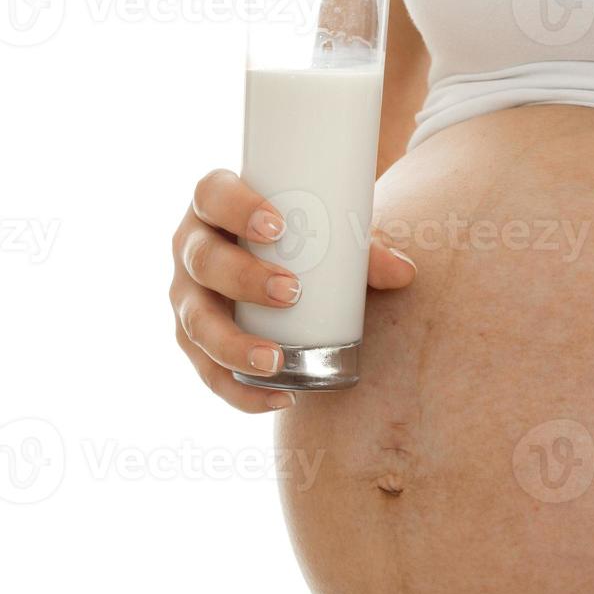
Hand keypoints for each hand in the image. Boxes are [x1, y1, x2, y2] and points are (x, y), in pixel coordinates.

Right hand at [169, 169, 416, 411]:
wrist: (288, 253)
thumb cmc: (307, 230)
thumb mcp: (332, 227)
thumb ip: (366, 244)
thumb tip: (404, 273)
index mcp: (216, 204)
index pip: (212, 194)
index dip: (236, 208)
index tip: (277, 228)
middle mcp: (193, 248)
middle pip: (202, 261)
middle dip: (242, 279)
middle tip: (292, 292)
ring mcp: (190, 296)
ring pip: (195, 323)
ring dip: (232, 345)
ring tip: (276, 361)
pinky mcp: (198, 339)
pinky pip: (208, 371)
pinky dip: (240, 391)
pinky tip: (279, 399)